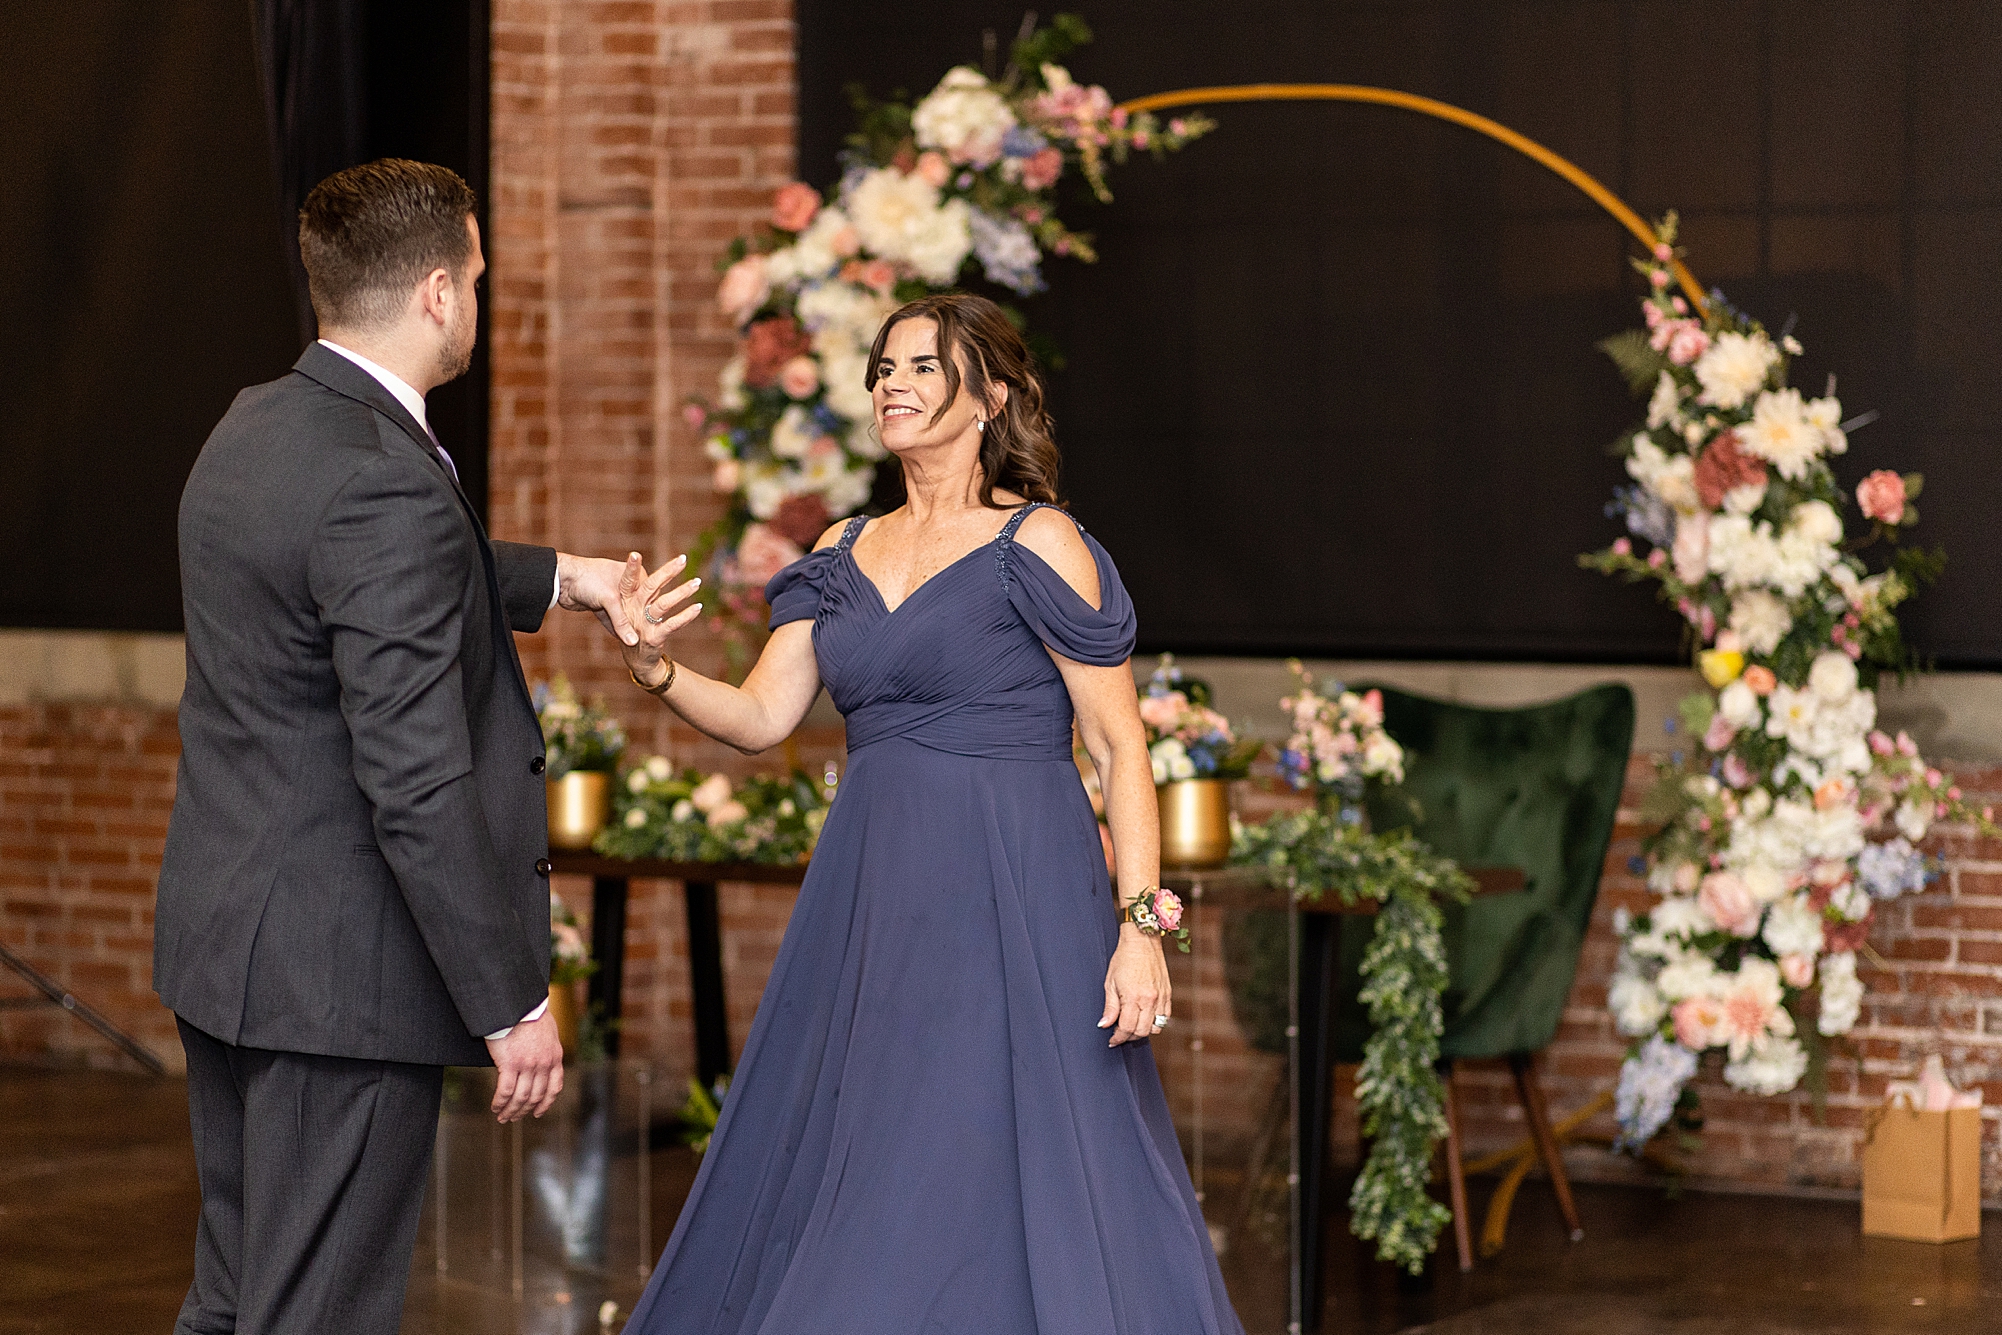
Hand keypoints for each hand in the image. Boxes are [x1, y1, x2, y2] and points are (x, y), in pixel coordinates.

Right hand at [485, 1008, 564, 1121]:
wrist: (517, 1004)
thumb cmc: (529, 1013)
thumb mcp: (548, 1032)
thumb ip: (547, 1049)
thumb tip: (542, 1059)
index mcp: (555, 1057)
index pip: (554, 1087)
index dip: (545, 1103)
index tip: (538, 1113)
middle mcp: (544, 1064)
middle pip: (535, 1096)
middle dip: (524, 1111)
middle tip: (513, 1118)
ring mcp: (528, 1065)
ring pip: (520, 1098)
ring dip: (511, 1111)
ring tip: (502, 1117)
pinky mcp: (510, 1064)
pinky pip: (505, 1091)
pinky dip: (500, 1102)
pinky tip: (495, 1107)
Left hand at [556, 552, 644, 645]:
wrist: (561, 578)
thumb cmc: (589, 578)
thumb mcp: (609, 599)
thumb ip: (622, 621)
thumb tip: (633, 642)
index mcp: (635, 576)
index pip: (651, 596)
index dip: (653, 612)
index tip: (658, 628)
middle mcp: (627, 585)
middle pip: (638, 608)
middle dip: (640, 622)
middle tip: (646, 638)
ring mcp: (614, 595)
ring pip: (625, 615)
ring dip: (627, 627)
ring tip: (636, 643)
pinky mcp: (602, 605)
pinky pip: (613, 620)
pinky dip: (616, 629)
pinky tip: (623, 641)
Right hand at [619, 554, 703, 682]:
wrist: (636, 659)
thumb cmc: (636, 627)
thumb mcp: (633, 608)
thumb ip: (643, 592)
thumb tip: (654, 570)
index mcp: (626, 602)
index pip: (628, 582)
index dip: (631, 568)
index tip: (635, 554)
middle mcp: (632, 612)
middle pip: (650, 588)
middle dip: (667, 572)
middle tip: (683, 559)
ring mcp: (642, 625)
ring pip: (663, 604)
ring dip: (682, 592)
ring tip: (697, 582)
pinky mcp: (653, 638)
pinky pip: (673, 624)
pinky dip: (687, 615)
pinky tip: (698, 607)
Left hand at [1098, 925, 1170, 1046]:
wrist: (1142, 940)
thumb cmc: (1124, 958)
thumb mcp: (1110, 982)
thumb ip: (1110, 1006)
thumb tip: (1104, 1025)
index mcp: (1133, 997)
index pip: (1127, 1028)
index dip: (1118, 1038)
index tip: (1113, 1040)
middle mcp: (1150, 999)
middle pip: (1141, 1031)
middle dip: (1129, 1036)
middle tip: (1120, 1033)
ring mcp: (1161, 997)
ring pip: (1156, 1028)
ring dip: (1143, 1031)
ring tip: (1132, 1025)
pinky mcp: (1168, 993)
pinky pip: (1165, 1017)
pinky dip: (1156, 1022)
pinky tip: (1145, 1017)